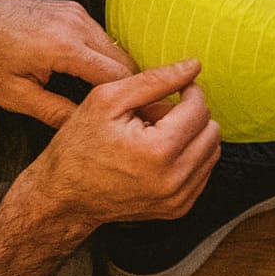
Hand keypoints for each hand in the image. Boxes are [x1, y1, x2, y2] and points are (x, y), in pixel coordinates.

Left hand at [0, 0, 135, 125]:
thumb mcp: (13, 94)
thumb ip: (54, 112)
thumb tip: (84, 127)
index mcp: (65, 48)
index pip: (118, 75)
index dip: (125, 97)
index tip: (123, 112)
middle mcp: (77, 25)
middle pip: (124, 59)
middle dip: (123, 83)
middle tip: (114, 105)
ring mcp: (76, 13)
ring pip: (115, 46)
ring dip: (112, 67)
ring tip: (96, 88)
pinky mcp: (72, 9)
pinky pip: (99, 34)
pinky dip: (99, 53)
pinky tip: (83, 67)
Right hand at [22, 59, 219, 232]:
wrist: (63, 197)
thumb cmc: (78, 147)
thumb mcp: (107, 101)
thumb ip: (154, 80)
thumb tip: (193, 67)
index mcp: (158, 151)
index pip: (199, 109)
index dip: (189, 91)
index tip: (175, 88)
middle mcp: (174, 178)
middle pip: (211, 130)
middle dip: (190, 115)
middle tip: (158, 114)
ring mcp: (179, 198)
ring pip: (212, 152)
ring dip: (191, 137)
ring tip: (157, 134)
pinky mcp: (179, 208)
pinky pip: (203, 173)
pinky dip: (188, 158)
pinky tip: (159, 155)